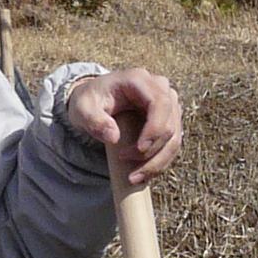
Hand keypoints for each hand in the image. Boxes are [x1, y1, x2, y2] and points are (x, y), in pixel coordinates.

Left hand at [62, 68, 183, 187]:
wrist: (95, 102)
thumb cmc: (89, 101)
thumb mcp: (82, 108)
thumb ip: (94, 120)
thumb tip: (114, 137)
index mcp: (139, 80)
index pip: (160, 103)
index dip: (155, 129)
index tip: (140, 150)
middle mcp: (159, 89)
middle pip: (170, 124)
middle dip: (154, 152)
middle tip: (131, 171)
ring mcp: (168, 104)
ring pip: (175, 138)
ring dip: (159, 162)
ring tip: (136, 177)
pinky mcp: (169, 120)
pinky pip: (171, 144)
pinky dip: (160, 162)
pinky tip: (144, 174)